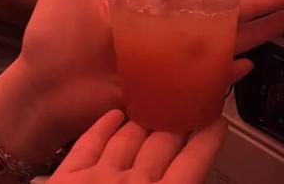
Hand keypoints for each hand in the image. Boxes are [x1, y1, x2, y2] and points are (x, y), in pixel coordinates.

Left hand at [0, 0, 283, 164]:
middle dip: (258, 3)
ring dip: (254, 33)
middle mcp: (165, 29)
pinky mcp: (164, 88)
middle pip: (221, 13)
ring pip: (221, 42)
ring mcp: (167, 59)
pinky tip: (249, 64)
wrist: (40, 91)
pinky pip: (204, 81)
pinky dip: (226, 73)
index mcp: (149, 3)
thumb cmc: (51, 39)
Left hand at [48, 110, 226, 183]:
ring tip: (154, 107)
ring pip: (128, 137)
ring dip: (144, 121)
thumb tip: (186, 183)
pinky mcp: (66, 179)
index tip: (216, 120)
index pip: (193, 162)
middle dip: (177, 124)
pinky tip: (114, 115)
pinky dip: (104, 126)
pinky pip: (88, 143)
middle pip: (163, 142)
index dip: (207, 138)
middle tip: (185, 109)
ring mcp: (98, 178)